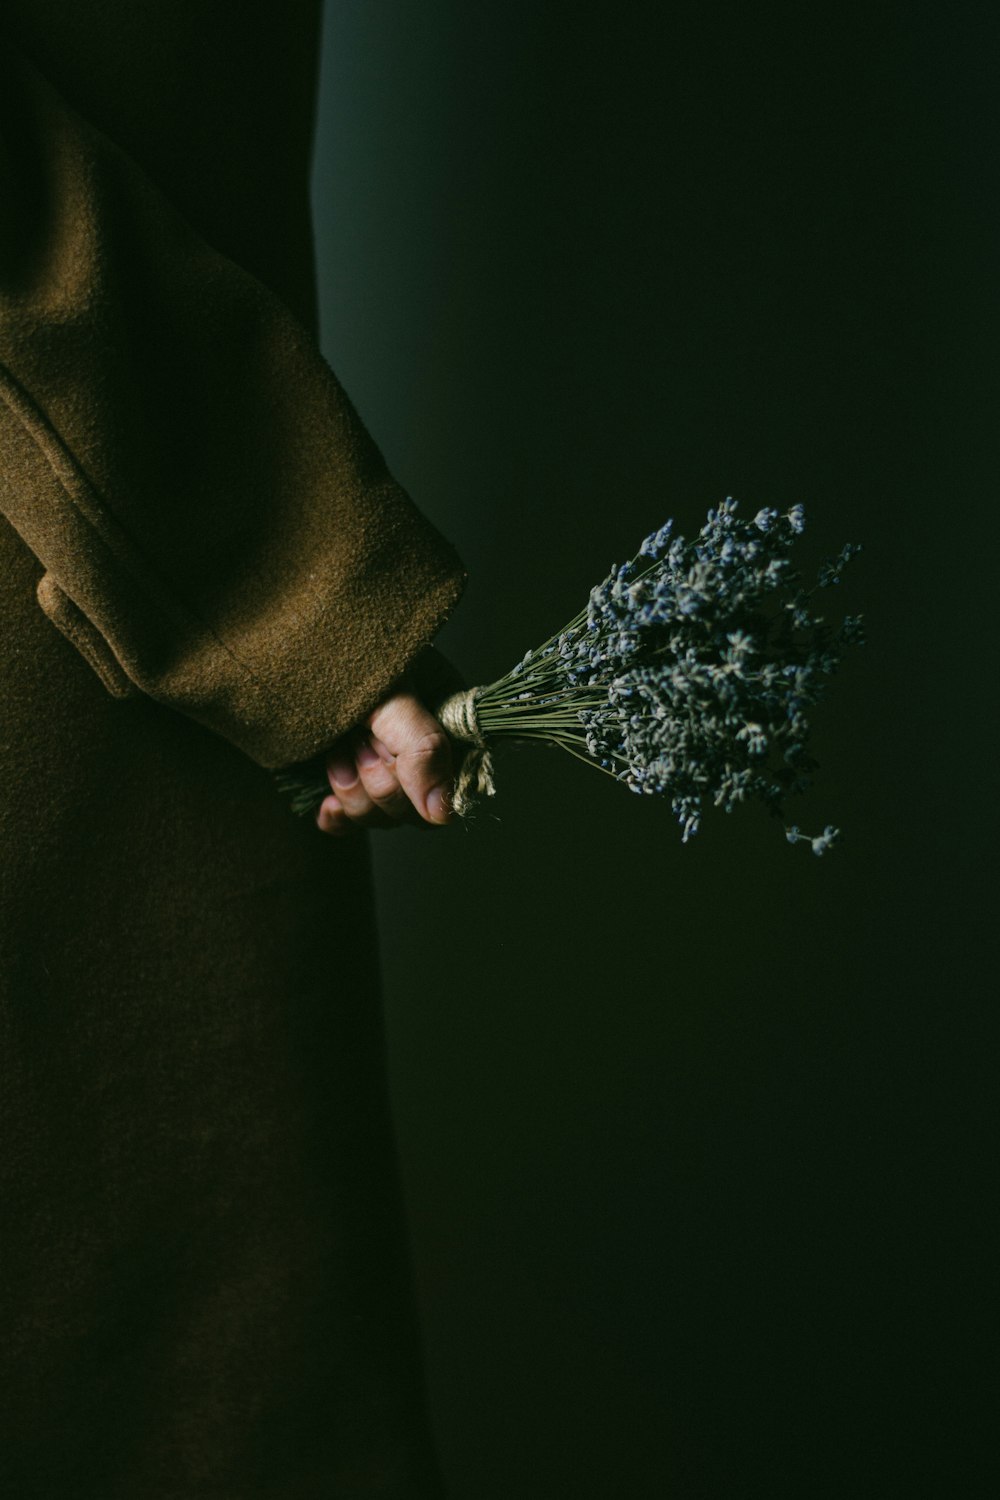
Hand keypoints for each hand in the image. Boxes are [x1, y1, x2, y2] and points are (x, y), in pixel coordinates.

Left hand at [315, 664, 457, 837]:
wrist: (301, 645)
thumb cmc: (351, 655)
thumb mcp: (393, 697)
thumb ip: (423, 750)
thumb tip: (442, 815)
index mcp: (447, 725)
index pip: (449, 789)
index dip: (415, 782)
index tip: (382, 745)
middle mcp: (422, 750)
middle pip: (412, 811)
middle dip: (376, 780)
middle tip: (354, 738)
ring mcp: (383, 766)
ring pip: (380, 818)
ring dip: (352, 790)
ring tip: (334, 748)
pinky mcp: (348, 779)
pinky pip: (351, 822)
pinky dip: (338, 817)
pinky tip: (326, 805)